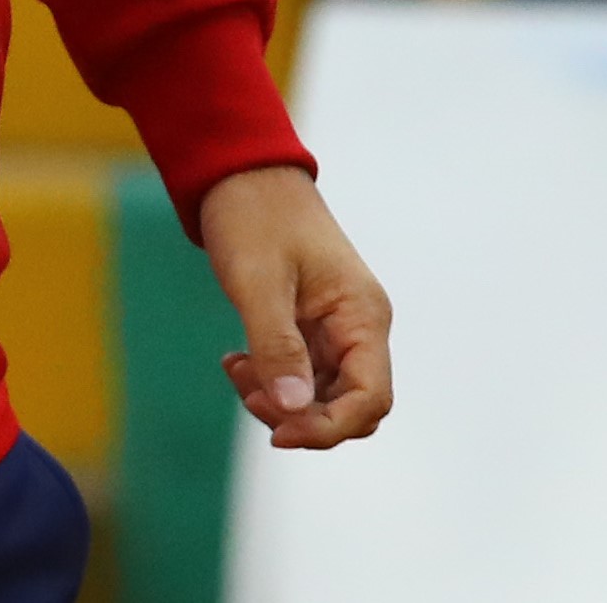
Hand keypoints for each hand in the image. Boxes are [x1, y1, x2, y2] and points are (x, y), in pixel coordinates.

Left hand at [196, 164, 396, 449]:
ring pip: (321, 396)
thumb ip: (277, 346)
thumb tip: (293, 411)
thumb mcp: (259, 282)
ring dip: (279, 398)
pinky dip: (270, 379)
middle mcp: (359, 327)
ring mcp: (336, 329)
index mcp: (363, 315)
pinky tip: (236, 361)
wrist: (239, 173)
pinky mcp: (310, 327)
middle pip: (349, 406)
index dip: (329, 428)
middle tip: (249, 394)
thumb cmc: (254, 217)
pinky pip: (300, 375)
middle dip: (301, 417)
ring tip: (236, 368)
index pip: (370, 399)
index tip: (278, 432)